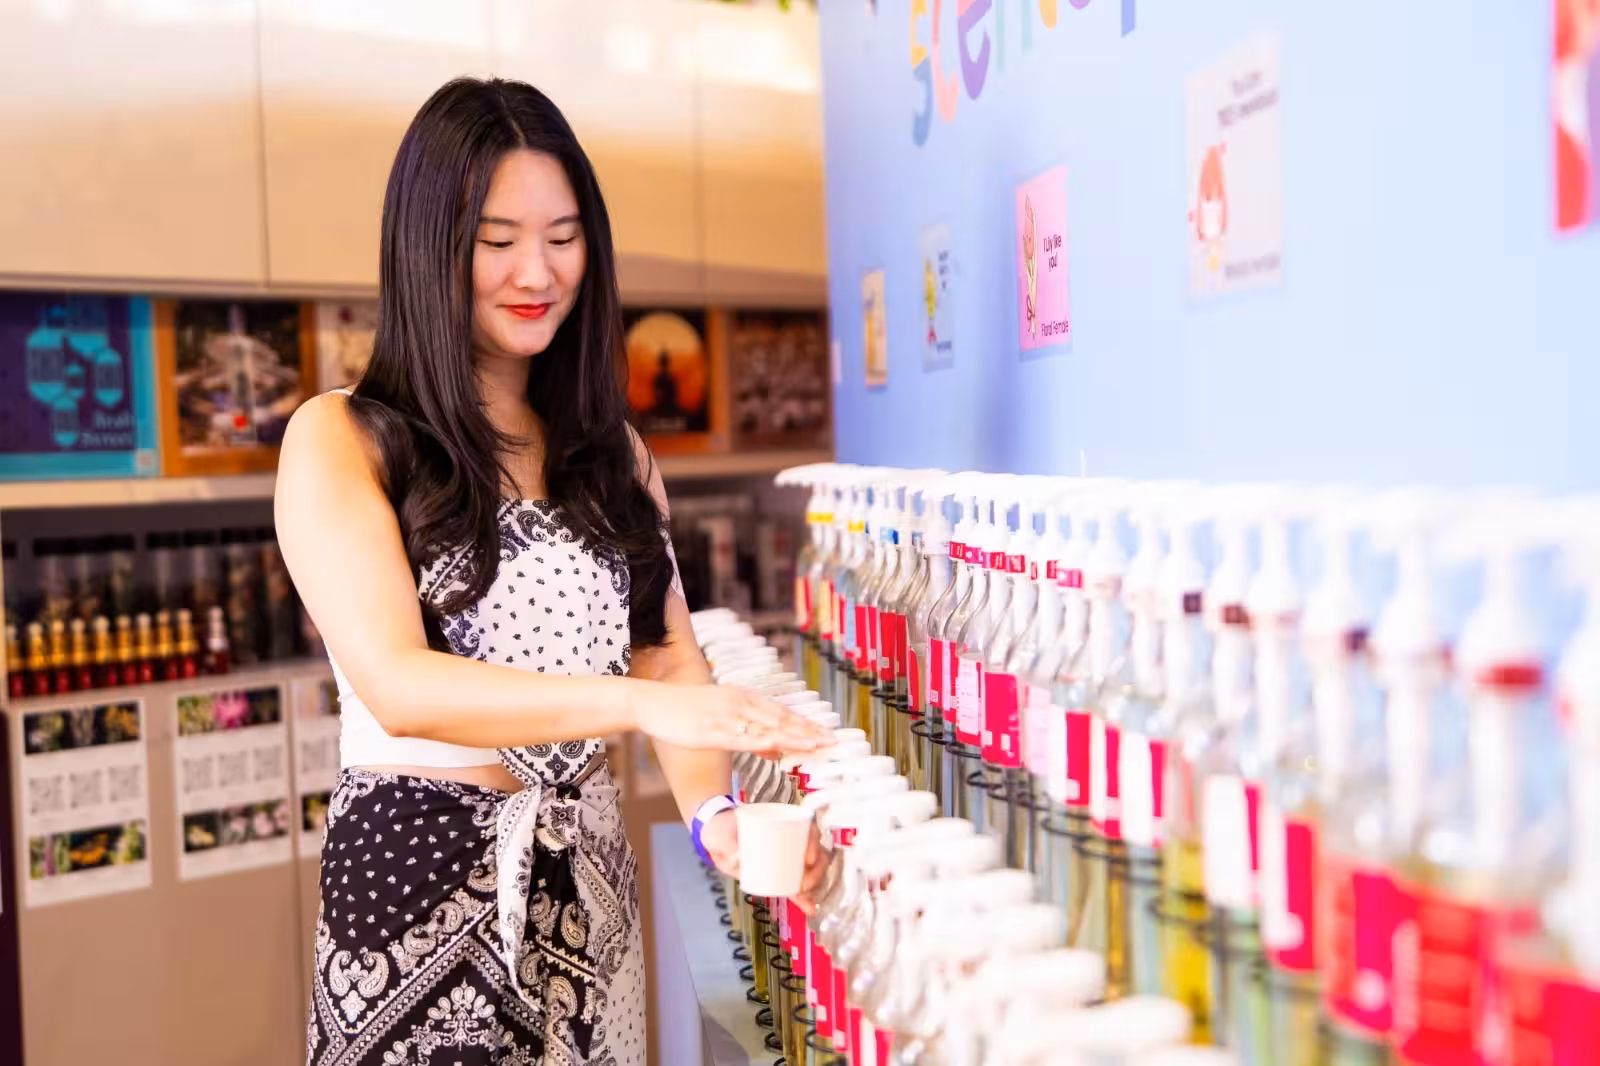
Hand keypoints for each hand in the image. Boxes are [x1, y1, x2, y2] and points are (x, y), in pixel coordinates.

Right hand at [635, 682, 831, 755]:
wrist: (652, 703)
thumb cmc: (685, 714)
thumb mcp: (722, 722)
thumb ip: (750, 734)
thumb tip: (775, 749)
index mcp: (743, 698)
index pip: (782, 712)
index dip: (806, 724)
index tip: (828, 734)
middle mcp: (740, 703)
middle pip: (782, 718)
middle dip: (809, 730)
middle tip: (834, 741)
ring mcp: (727, 716)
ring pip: (768, 726)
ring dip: (795, 736)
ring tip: (818, 745)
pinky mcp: (713, 730)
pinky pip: (744, 737)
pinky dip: (766, 741)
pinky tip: (781, 747)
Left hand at [700, 810, 827, 913]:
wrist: (714, 839)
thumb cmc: (721, 828)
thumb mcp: (721, 832)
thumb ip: (727, 844)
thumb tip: (739, 858)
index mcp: (781, 824)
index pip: (807, 829)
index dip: (814, 843)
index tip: (808, 859)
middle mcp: (789, 840)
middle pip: (816, 853)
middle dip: (816, 871)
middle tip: (804, 884)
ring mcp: (786, 858)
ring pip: (810, 871)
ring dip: (813, 885)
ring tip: (805, 896)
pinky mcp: (778, 876)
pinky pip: (795, 886)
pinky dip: (803, 897)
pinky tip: (809, 908)